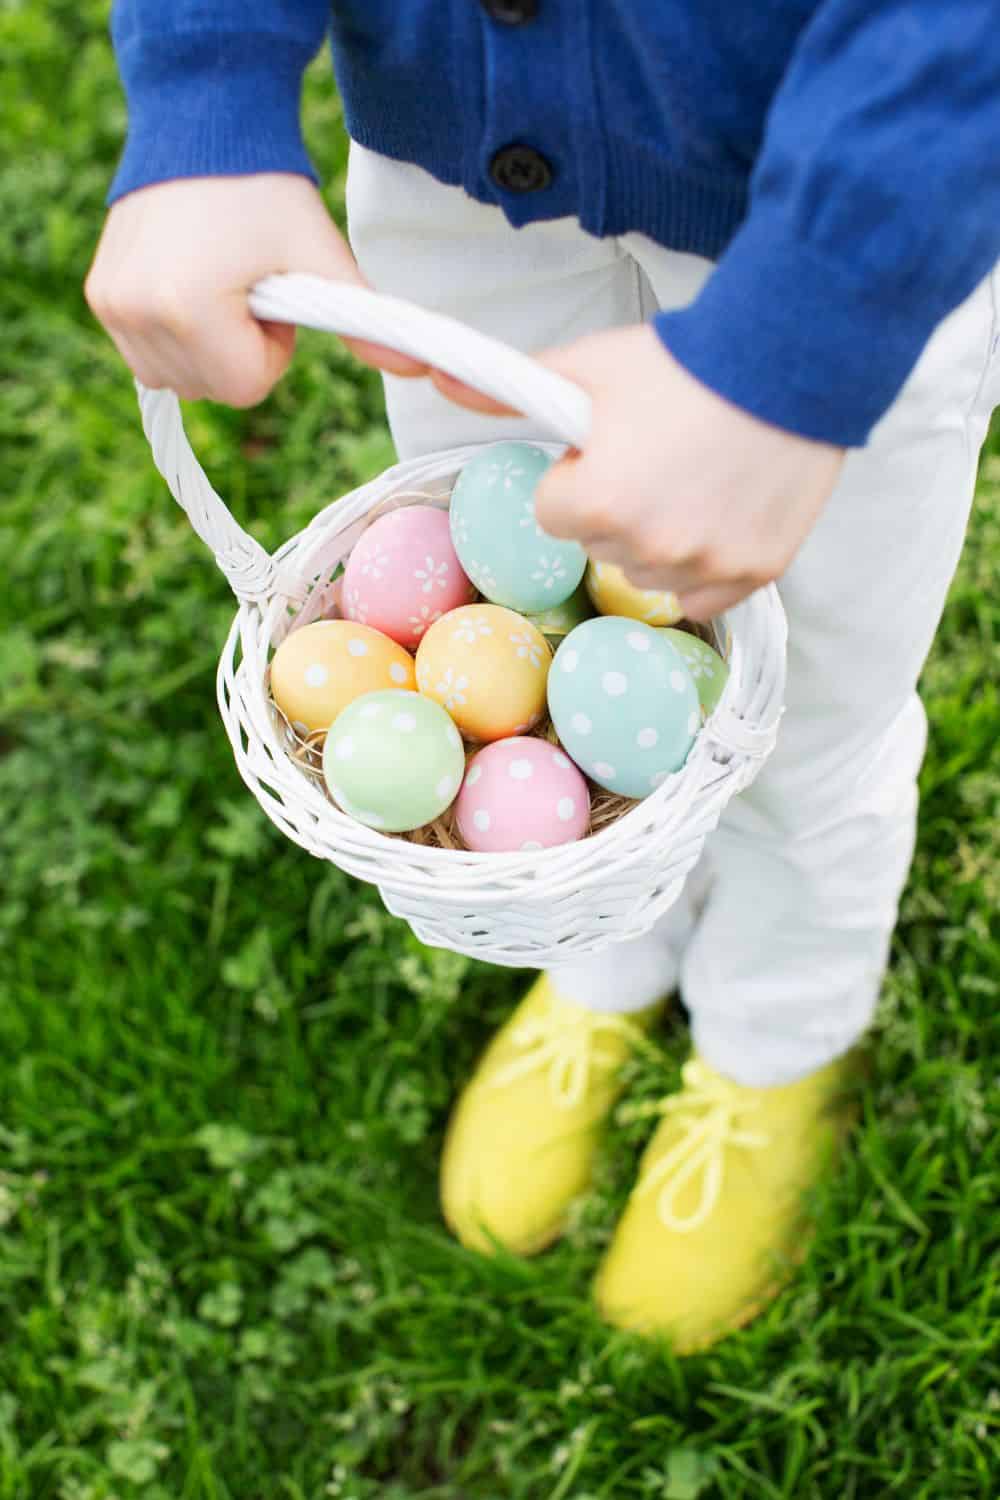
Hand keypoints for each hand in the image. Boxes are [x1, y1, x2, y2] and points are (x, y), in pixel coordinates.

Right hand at [85, 174, 427, 405]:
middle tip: (248, 285)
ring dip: (209, 349)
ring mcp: (111, 306)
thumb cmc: (267, 191)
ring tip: (219, 282)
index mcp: (187, 309)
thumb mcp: (321, 256)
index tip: (275, 296)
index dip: (273, 349)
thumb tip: (418, 368)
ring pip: (179, 379)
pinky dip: (176, 338)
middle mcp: (137, 313)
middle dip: (241, 351)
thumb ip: (364, 321)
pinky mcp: (99, 296)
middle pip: (212, 389)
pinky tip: (189, 285)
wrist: (203, 124)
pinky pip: (147, 356)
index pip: (247, 387)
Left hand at [433, 325, 843, 619]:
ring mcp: (705, 564)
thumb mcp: (590, 366)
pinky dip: (705, 565)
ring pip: (649, 572)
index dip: (576, 478)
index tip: (610, 447)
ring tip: (694, 478)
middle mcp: (648, 545)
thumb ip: (512, 388)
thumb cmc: (682, 361)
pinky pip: (703, 595)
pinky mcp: (755, 573)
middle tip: (657, 455)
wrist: (791, 356)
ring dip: (657, 540)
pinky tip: (718, 513)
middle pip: (599, 546)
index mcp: (598, 501)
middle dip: (615, 508)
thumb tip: (439, 378)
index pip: (552, 514)